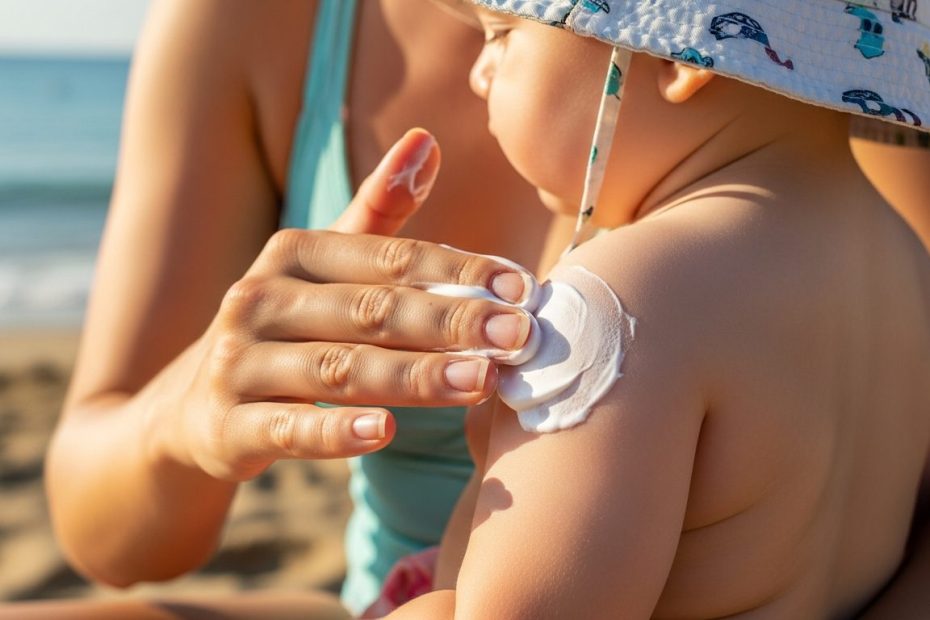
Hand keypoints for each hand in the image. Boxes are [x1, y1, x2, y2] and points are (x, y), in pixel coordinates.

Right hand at [154, 129, 537, 480]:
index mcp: (293, 255)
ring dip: (414, 375)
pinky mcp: (226, 426)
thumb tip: (426, 139)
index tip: (522, 287)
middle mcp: (259, 299)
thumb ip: (378, 213)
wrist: (194, 407)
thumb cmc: (285, 329)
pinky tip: (387, 433)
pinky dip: (334, 431)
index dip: (458, 271)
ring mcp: (238, 363)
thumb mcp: (324, 270)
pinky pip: (287, 428)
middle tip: (519, 336)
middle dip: (450, 322)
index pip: (389, 258)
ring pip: (338, 368)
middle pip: (369, 310)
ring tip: (480, 380)